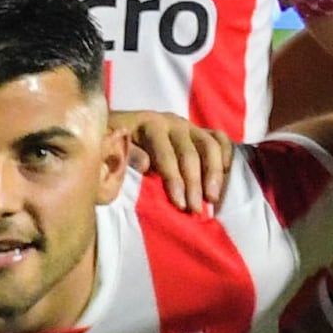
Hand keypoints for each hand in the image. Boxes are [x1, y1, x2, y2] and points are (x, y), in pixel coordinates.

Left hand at [107, 111, 241, 211]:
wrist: (114, 131)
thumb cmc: (109, 148)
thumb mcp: (106, 150)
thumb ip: (122, 156)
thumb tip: (145, 164)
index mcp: (147, 124)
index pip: (164, 152)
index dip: (173, 179)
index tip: (179, 204)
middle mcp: (170, 122)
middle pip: (189, 152)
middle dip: (194, 183)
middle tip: (196, 210)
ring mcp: (187, 126)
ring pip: (209, 145)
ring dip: (214, 173)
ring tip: (213, 198)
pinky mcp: (198, 132)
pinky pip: (219, 139)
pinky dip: (225, 155)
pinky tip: (225, 176)